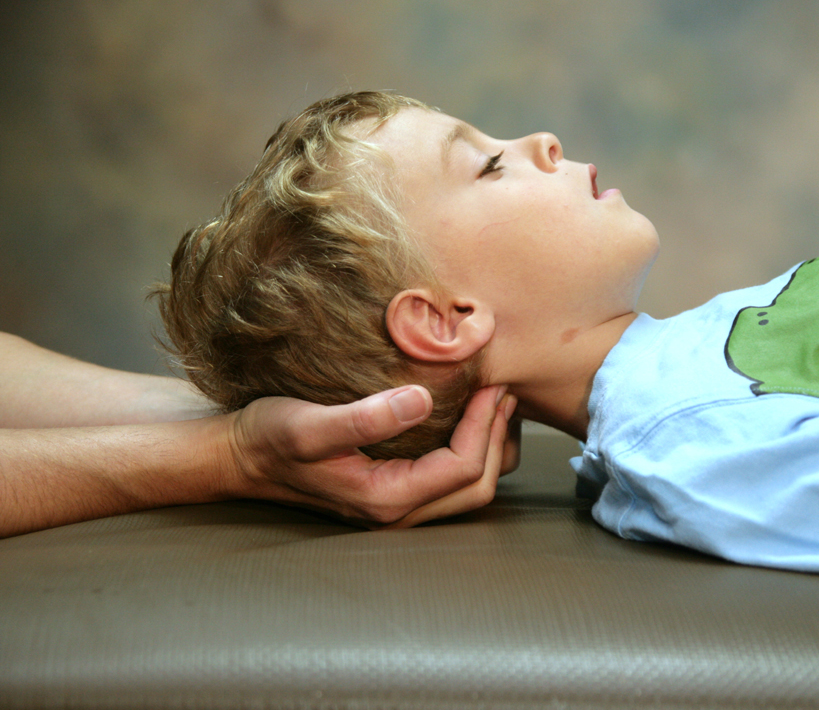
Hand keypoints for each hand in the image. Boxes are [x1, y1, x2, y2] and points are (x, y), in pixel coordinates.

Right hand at [225, 385, 517, 526]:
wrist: (239, 455)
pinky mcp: (393, 488)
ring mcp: (396, 503)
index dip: (484, 424)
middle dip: (497, 436)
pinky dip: (471, 447)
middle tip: (504, 388)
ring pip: (468, 486)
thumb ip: (364, 419)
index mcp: (384, 499)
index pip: (461, 468)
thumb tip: (421, 400)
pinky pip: (450, 477)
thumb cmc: (267, 438)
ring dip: (490, 444)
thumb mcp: (308, 424)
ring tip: (495, 400)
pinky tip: (467, 413)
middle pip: (477, 485)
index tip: (490, 383)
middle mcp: (396, 510)